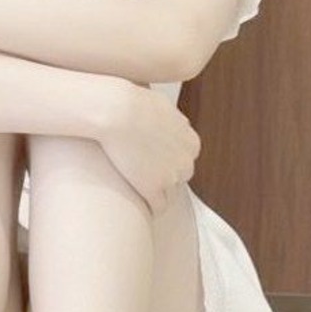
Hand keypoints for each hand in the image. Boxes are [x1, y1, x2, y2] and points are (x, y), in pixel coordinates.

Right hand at [98, 84, 201, 217]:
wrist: (119, 111)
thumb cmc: (134, 102)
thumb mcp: (162, 105)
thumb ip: (171, 118)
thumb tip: (170, 119)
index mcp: (191, 142)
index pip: (184, 160)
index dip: (165, 162)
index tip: (149, 163)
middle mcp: (186, 161)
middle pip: (178, 178)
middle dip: (163, 179)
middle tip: (140, 176)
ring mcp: (171, 178)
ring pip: (169, 195)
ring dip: (155, 195)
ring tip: (137, 195)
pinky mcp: (153, 189)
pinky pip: (158, 208)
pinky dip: (150, 209)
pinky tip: (137, 208)